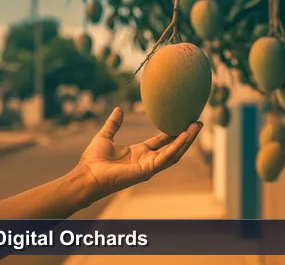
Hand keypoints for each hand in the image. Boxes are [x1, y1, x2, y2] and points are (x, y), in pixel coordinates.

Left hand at [73, 107, 202, 201]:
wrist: (87, 176)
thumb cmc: (93, 161)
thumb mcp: (105, 136)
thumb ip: (113, 124)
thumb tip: (118, 109)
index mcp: (139, 153)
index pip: (162, 141)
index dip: (173, 132)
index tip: (183, 121)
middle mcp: (147, 160)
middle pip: (173, 147)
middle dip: (186, 136)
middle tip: (197, 123)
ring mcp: (149, 166)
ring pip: (174, 153)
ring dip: (186, 140)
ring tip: (196, 126)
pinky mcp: (148, 170)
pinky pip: (166, 157)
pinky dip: (177, 146)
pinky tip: (185, 135)